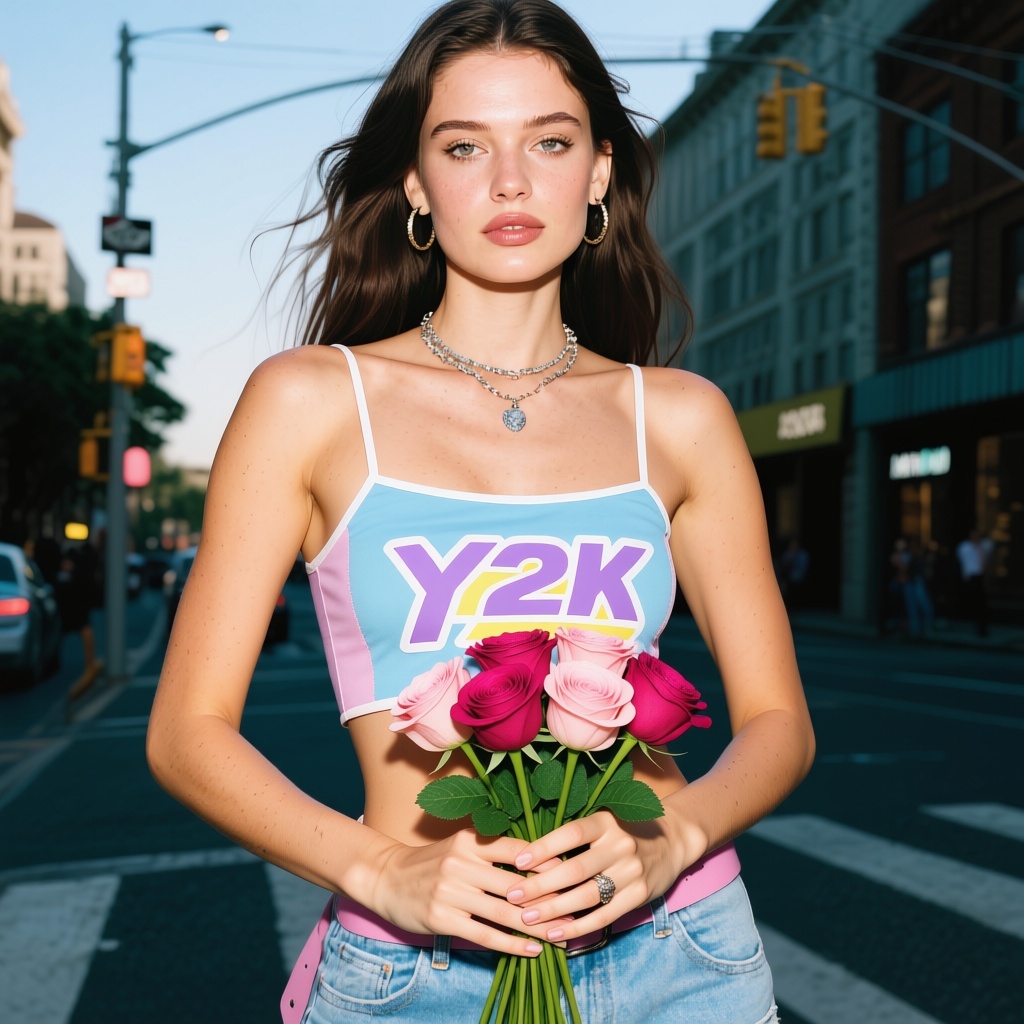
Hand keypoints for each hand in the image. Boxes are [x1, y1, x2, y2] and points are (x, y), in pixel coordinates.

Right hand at [366, 829, 566, 956]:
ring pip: (504, 912)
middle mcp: (461, 862)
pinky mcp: (442, 918)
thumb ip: (491, 852)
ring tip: (561, 935)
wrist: (387, 878)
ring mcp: (450, 892)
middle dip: (549, 900)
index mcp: (469, 840)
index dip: (546, 863)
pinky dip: (512, 944)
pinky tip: (532, 949)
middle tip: (575, 910)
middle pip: (515, 885)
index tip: (572, 874)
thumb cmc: (432, 863)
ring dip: (537, 926)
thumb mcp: (459, 847)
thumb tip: (539, 865)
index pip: (516, 850)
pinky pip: (485, 935)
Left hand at [502, 810, 694, 942]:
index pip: (570, 834)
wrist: (673, 839)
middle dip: (540, 885)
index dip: (543, 848)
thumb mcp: (605, 821)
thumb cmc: (626, 829)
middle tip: (513, 895)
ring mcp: (631, 871)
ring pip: (587, 896)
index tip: (518, 862)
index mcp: (606, 822)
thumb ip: (577, 836)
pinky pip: (604, 915)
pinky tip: (556, 932)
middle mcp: (620, 845)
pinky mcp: (639, 895)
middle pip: (575, 869)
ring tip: (527, 918)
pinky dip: (578, 927)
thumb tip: (531, 855)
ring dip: (554, 910)